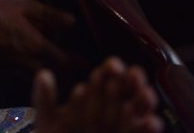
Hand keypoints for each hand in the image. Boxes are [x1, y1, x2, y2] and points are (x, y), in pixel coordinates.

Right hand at [0, 0, 77, 72]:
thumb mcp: (25, 4)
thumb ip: (50, 15)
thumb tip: (72, 22)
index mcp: (36, 44)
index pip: (62, 59)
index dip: (75, 63)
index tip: (84, 65)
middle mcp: (26, 60)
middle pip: (51, 73)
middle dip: (64, 75)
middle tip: (73, 74)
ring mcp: (11, 65)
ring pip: (35, 75)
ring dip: (46, 74)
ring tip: (52, 71)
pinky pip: (20, 73)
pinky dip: (29, 72)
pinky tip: (28, 67)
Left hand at [33, 58, 163, 132]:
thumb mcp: (48, 121)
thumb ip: (45, 99)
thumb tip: (43, 74)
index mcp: (94, 98)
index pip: (105, 79)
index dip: (110, 70)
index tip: (112, 65)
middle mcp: (113, 111)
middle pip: (127, 92)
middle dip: (132, 82)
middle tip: (134, 75)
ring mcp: (124, 128)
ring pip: (140, 112)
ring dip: (144, 103)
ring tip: (146, 94)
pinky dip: (148, 128)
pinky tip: (150, 122)